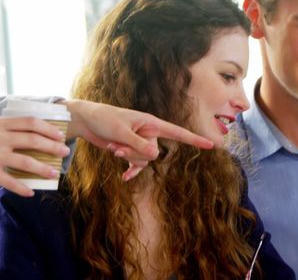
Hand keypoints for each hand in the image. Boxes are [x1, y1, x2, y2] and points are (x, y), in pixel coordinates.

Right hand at [0, 117, 69, 196]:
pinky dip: (22, 187)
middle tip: (64, 152)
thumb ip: (3, 129)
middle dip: (52, 146)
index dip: (48, 128)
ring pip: (25, 161)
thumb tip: (26, 136)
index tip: (59, 134)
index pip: (30, 122)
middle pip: (32, 140)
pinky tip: (30, 192)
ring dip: (43, 168)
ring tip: (54, 173)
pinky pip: (9, 181)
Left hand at [64, 99, 212, 180]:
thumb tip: (155, 156)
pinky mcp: (131, 150)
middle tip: (116, 143)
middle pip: (153, 153)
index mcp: (151, 123)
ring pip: (143, 160)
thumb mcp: (121, 132)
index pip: (177, 132)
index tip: (211, 145)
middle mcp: (149, 133)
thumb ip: (139, 145)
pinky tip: (124, 177)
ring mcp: (140, 142)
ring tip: (112, 147)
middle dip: (134, 153)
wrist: (87, 121)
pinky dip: (131, 170)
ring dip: (127, 158)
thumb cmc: (104, 120)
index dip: (194, 139)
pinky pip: (137, 165)